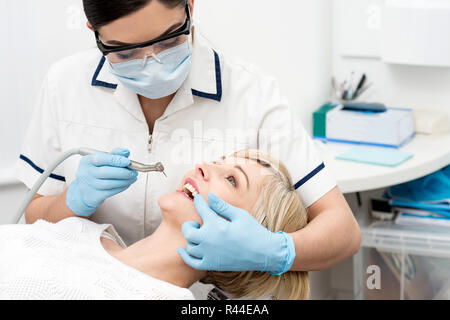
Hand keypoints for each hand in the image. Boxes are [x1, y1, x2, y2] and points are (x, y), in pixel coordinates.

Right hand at [66, 148, 137, 215]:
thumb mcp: (102, 161)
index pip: (101, 159)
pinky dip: (122, 187)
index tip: (128, 161)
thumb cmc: (96, 172)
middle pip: (106, 172)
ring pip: (110, 183)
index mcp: (87, 161)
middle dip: (123, 172)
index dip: (115, 160)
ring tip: (133, 177)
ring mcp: (88, 185)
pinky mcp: (94, 196)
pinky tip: (127, 183)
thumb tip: (126, 152)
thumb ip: (114, 154)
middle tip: (134, 172)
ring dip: (125, 180)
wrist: (85, 190)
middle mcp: (85, 173)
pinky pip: (111, 191)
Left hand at [178, 193, 295, 274]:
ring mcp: (209, 253)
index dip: (198, 201)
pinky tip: (185, 250)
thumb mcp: (239, 214)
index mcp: (216, 224)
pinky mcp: (211, 264)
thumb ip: (222, 206)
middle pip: (188, 230)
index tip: (198, 198)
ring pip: (189, 246)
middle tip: (196, 222)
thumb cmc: (254, 232)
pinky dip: (186, 256)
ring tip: (198, 235)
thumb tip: (210, 196)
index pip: (201, 209)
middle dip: (189, 224)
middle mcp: (209, 239)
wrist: (264, 252)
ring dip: (191, 238)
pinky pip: (192, 262)